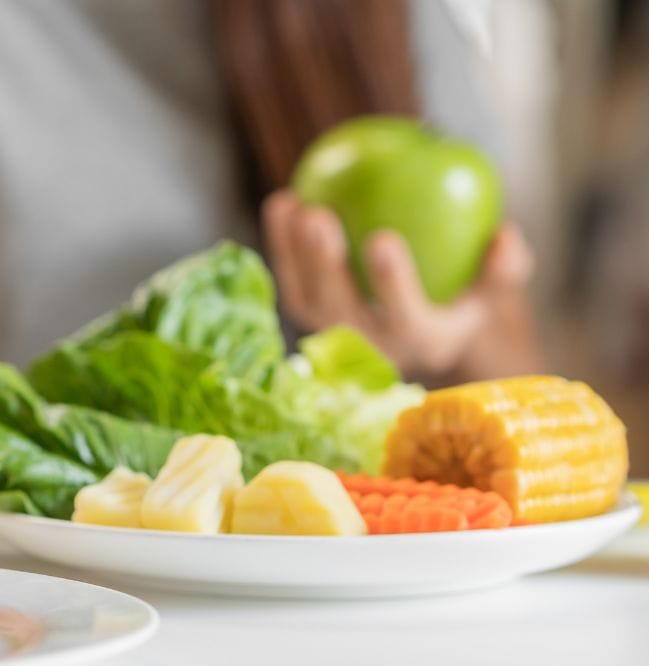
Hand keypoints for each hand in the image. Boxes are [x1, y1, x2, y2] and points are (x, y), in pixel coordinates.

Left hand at [262, 189, 539, 380]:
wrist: (428, 313)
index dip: (392, 283)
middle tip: (319, 216)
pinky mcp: (311, 316)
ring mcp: (337, 335)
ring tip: (293, 204)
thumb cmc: (466, 287)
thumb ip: (505, 265)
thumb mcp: (495, 282)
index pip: (407, 318)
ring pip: (307, 299)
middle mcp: (375, 347)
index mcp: (424, 341)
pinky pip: (291, 280)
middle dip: (325, 267)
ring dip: (293, 254)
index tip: (383, 235)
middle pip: (342, 312)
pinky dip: (281, 244)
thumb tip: (504, 236)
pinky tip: (283, 201)